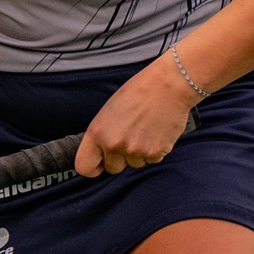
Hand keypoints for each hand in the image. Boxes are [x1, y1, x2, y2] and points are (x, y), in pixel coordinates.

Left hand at [75, 63, 199, 177]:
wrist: (169, 85)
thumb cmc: (139, 92)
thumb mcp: (109, 111)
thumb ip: (102, 134)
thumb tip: (101, 153)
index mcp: (97, 132)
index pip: (84, 166)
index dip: (94, 167)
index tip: (100, 163)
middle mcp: (113, 144)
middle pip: (112, 168)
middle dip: (120, 158)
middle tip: (130, 136)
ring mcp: (134, 151)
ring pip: (134, 164)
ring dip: (139, 153)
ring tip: (146, 129)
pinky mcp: (155, 153)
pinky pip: (151, 160)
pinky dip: (155, 150)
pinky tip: (157, 131)